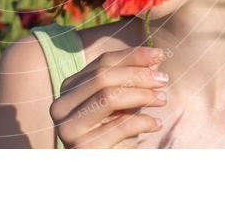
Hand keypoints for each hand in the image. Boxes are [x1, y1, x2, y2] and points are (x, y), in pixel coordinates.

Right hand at [49, 46, 168, 147]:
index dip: (132, 56)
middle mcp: (61, 105)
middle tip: (163, 78)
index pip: (102, 63)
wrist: (103, 170)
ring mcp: (68, 128)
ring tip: (162, 99)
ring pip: (108, 97)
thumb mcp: (123, 103)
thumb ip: (133, 79)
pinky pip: (119, 126)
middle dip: (137, 74)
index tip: (159, 54)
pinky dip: (142, 122)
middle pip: (102, 77)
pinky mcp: (82, 148)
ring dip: (141, 95)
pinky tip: (156, 123)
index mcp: (69, 88)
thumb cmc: (114, 133)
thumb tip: (156, 55)